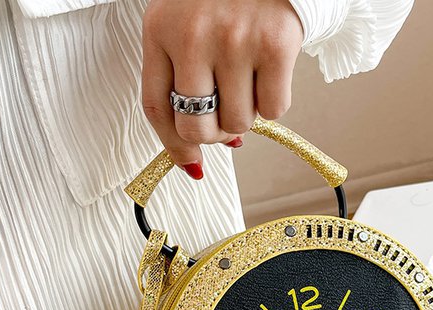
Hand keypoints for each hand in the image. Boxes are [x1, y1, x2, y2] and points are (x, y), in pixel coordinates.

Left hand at [141, 0, 303, 178]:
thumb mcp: (184, 24)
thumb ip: (182, 80)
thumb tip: (196, 156)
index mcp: (160, 29)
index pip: (157, 109)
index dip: (174, 146)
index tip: (190, 161)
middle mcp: (192, 36)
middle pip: (196, 127)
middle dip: (214, 135)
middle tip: (225, 117)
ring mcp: (235, 41)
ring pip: (238, 124)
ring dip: (246, 115)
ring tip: (248, 82)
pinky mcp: (275, 46)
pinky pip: (274, 110)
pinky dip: (274, 102)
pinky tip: (270, 73)